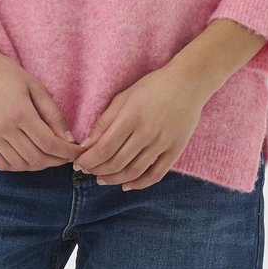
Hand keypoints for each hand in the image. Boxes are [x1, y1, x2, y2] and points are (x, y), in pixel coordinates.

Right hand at [0, 48, 85, 171]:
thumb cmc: (7, 73)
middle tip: (67, 156)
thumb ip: (53, 114)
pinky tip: (28, 158)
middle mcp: (3, 128)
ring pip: (20, 165)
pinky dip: (18, 166)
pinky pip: (2, 164)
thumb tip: (68, 139)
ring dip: (39, 165)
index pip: (49, 143)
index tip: (79, 152)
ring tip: (50, 157)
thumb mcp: (36, 86)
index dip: (67, 152)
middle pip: (36, 158)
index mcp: (20, 112)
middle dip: (57, 161)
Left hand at [73, 64, 209, 190]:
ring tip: (102, 179)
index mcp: (131, 116)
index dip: (88, 160)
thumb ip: (105, 120)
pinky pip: (156, 175)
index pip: (104, 148)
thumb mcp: (124, 96)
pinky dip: (139, 184)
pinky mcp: (175, 150)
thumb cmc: (152, 86)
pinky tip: (127, 185)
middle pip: (116, 162)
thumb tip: (87, 144)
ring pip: (134, 172)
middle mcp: (147, 132)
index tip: (78, 163)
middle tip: (88, 171)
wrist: (188, 83)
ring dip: (114, 179)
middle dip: (97, 170)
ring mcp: (163, 143)